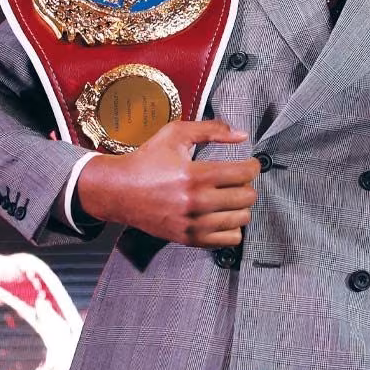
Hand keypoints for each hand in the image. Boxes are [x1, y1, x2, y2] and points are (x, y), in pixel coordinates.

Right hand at [75, 119, 259, 247]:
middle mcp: (196, 202)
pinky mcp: (188, 238)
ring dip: (240, 206)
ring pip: (241, 219)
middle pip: (247, 197)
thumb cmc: (146, 160)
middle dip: (246, 185)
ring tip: (229, 197)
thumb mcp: (176, 134)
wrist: (117, 191)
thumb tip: (242, 135)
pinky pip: (229, 240)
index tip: (248, 164)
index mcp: (195, 175)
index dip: (252, 166)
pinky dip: (231, 227)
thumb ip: (212, 130)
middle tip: (236, 181)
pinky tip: (222, 215)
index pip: (244, 174)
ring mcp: (192, 223)